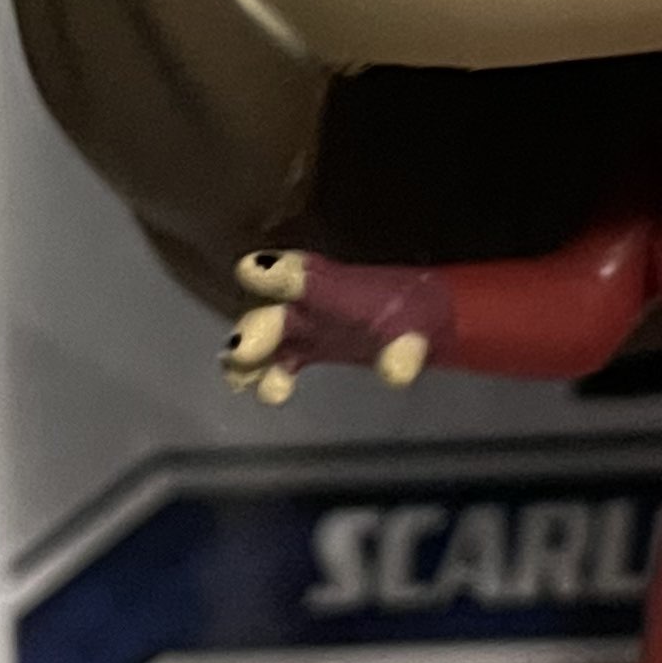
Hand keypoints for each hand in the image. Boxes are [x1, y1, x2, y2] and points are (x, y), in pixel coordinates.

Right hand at [222, 250, 432, 405]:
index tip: (253, 270)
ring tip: (238, 376)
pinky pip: (279, 360)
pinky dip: (268, 375)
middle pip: (276, 313)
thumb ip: (404, 350)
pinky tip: (268, 392)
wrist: (423, 318)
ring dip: (249, 355)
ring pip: (266, 337)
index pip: (304, 277)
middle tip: (241, 350)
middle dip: (256, 328)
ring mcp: (305, 325)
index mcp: (334, 285)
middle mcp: (310, 302)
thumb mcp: (415, 327)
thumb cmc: (416, 312)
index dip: (278, 274)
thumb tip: (398, 371)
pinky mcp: (306, 347)